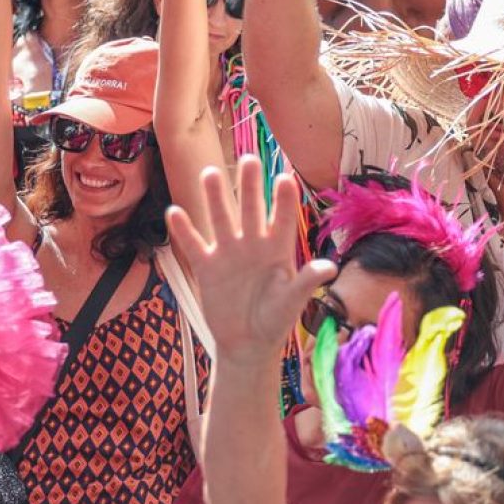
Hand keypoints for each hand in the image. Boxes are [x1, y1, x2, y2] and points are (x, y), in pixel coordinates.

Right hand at [169, 161, 335, 362]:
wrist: (247, 344)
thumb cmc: (275, 320)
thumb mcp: (292, 302)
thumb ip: (307, 282)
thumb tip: (329, 267)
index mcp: (277, 249)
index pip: (282, 217)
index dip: (284, 199)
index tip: (285, 177)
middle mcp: (252, 243)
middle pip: (250, 208)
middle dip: (250, 186)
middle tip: (249, 159)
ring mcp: (228, 252)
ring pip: (221, 218)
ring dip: (215, 197)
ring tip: (210, 173)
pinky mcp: (207, 267)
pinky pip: (193, 244)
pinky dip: (184, 230)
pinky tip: (174, 212)